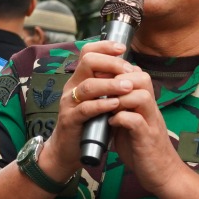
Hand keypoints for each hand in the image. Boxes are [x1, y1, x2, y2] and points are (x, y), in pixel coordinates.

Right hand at [42, 41, 137, 176]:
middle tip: (128, 70)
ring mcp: (69, 103)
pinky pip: (86, 108)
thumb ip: (109, 85)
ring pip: (88, 85)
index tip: (123, 48)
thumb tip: (131, 70)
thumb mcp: (98, 100)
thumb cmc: (87, 124)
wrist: (67, 150)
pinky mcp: (70, 120)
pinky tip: (115, 103)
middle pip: (88, 62)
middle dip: (111, 63)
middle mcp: (72, 87)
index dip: (105, 47)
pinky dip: (102, 104)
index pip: (88, 53)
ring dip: (110, 84)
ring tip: (128, 87)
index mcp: (79, 79)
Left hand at [102, 66, 184, 194]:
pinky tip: (111, 123)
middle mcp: (151, 109)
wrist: (162, 174)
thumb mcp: (129, 124)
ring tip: (107, 107)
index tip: (100, 80)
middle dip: (119, 80)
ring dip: (120, 99)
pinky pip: (135, 120)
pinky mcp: (148, 139)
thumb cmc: (142, 149)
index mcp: (145, 104)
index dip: (117, 71)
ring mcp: (151, 122)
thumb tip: (100, 97)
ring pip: (141, 96)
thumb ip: (120, 110)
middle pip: (142, 78)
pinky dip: (121, 118)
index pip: (136, 74)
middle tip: (104, 92)